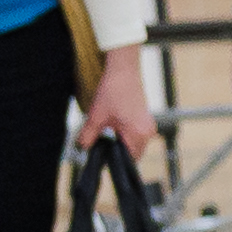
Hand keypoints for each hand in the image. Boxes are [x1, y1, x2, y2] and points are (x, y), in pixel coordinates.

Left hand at [82, 42, 159, 157]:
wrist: (123, 70)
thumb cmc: (113, 91)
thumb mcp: (95, 117)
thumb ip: (88, 137)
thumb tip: (83, 149)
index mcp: (138, 134)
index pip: (129, 160)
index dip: (115, 161)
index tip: (105, 157)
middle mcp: (148, 132)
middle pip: (133, 154)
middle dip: (118, 152)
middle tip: (103, 143)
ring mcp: (148, 125)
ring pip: (135, 144)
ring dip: (122, 143)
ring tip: (109, 132)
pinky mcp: (146, 119)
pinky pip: (137, 135)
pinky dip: (126, 135)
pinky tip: (115, 126)